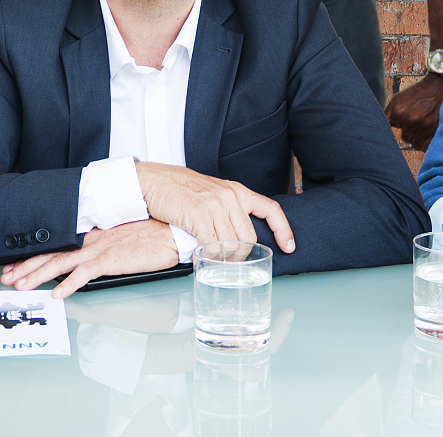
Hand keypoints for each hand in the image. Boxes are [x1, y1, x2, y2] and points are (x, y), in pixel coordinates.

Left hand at [0, 220, 179, 297]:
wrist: (169, 229)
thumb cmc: (150, 234)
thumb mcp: (120, 238)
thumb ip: (102, 246)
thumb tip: (87, 261)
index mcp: (92, 235)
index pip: (56, 245)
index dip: (34, 256)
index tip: (16, 265)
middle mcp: (91, 240)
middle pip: (52, 253)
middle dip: (26, 266)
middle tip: (7, 277)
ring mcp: (100, 249)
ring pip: (61, 262)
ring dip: (38, 275)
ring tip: (22, 285)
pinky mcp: (111, 259)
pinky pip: (86, 274)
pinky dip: (70, 284)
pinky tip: (58, 294)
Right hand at [133, 163, 293, 253]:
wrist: (153, 180)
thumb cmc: (179, 189)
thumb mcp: (212, 193)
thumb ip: (228, 209)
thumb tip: (238, 238)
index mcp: (236, 190)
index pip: (270, 208)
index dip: (283, 229)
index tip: (289, 247)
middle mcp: (229, 196)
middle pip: (249, 238)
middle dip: (242, 256)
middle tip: (230, 264)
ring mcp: (214, 204)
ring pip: (232, 245)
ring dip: (225, 260)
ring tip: (215, 263)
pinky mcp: (197, 214)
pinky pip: (212, 246)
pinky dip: (209, 258)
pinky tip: (203, 260)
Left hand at [387, 73, 442, 149]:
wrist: (438, 87)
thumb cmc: (418, 92)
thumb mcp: (399, 97)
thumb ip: (389, 111)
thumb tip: (383, 124)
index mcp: (399, 111)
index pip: (394, 126)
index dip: (400, 122)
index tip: (406, 117)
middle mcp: (410, 120)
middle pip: (405, 138)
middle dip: (409, 132)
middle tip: (416, 123)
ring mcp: (423, 126)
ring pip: (415, 144)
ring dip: (418, 138)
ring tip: (422, 128)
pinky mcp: (435, 131)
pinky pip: (426, 147)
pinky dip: (426, 143)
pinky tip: (427, 135)